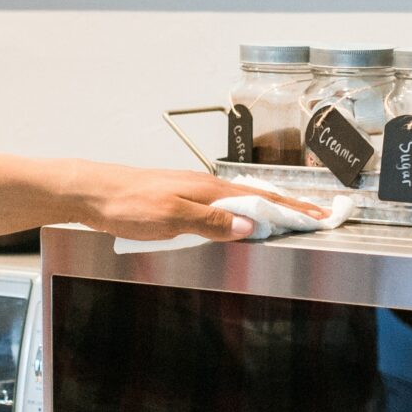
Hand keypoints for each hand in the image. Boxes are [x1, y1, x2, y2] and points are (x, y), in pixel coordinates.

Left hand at [55, 160, 325, 242]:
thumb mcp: (171, 217)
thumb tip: (250, 224)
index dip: (293, 209)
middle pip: (258, 196)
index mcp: (209, 190)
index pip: (262, 199)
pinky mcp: (180, 198)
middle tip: (318, 215)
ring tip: (291, 217)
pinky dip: (244, 210)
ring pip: (242, 199)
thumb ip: (211, 221)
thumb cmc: (126, 204)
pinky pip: (223, 204)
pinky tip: (243, 218)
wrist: (91, 192)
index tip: (320, 216)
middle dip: (290, 207)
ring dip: (269, 209)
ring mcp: (193, 191)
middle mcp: (205, 186)